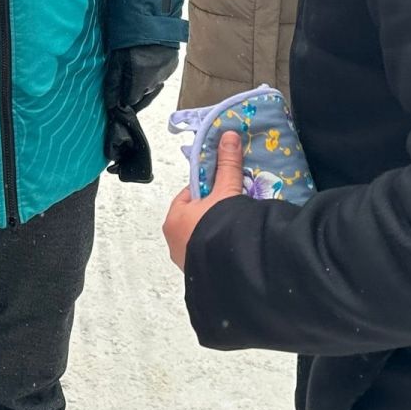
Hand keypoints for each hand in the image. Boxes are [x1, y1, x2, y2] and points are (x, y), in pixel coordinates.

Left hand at [106, 44, 178, 112]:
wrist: (152, 17)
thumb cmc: (129, 38)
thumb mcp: (116, 59)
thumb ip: (113, 83)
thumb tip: (110, 105)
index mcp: (141, 80)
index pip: (131, 101)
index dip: (123, 98)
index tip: (118, 92)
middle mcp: (156, 80)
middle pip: (143, 95)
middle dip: (134, 91)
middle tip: (125, 79)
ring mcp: (167, 73)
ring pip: (154, 86)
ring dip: (145, 82)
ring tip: (137, 68)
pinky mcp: (174, 64)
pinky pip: (162, 75)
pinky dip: (155, 73)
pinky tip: (148, 62)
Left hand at [163, 130, 245, 268]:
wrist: (230, 271)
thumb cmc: (219, 227)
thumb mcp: (225, 192)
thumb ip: (227, 164)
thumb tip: (229, 135)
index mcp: (173, 218)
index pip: (189, 194)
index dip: (209, 188)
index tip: (225, 187)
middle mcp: (173, 240)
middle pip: (196, 215)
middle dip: (214, 210)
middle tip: (234, 206)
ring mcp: (185, 260)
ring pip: (202, 236)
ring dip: (217, 230)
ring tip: (237, 227)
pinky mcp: (199, 274)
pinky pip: (208, 254)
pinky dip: (219, 247)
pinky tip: (234, 245)